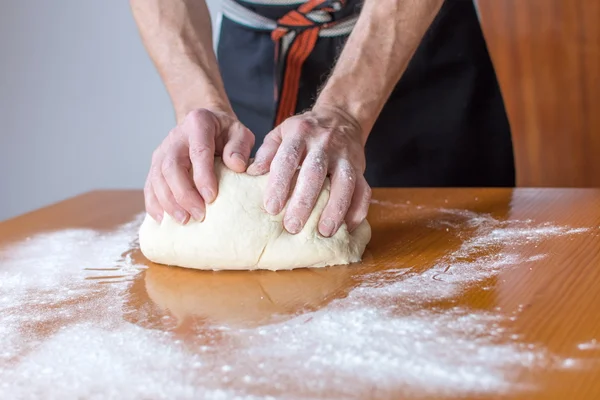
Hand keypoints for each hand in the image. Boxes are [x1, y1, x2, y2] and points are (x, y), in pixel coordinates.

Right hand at [145, 108, 254, 223]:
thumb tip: (237, 165)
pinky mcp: (155, 164)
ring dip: (169, 202)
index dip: (203, 176)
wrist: (207, 124)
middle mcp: (176, 137)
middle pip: (172, 167)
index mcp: (198, 124)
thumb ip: (240, 147)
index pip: (198, 152)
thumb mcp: (240, 133)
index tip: (211, 198)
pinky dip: (154, 203)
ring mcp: (162, 151)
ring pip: (157, 178)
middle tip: (199, 215)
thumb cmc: (226, 133)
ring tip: (185, 220)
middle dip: (184, 194)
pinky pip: (149, 185)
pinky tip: (162, 219)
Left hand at [247, 105, 370, 236]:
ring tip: (324, 231)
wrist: (340, 117)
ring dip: (335, 209)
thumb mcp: (281, 133)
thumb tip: (251, 173)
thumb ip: (267, 152)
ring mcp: (346, 156)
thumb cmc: (304, 132)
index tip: (271, 208)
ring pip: (344, 183)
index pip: (288, 158)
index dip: (280, 183)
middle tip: (292, 226)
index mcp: (300, 134)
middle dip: (304, 201)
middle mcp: (325, 143)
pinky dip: (358, 210)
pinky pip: (364, 190)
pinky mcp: (361, 169)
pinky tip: (348, 227)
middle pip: (315, 172)